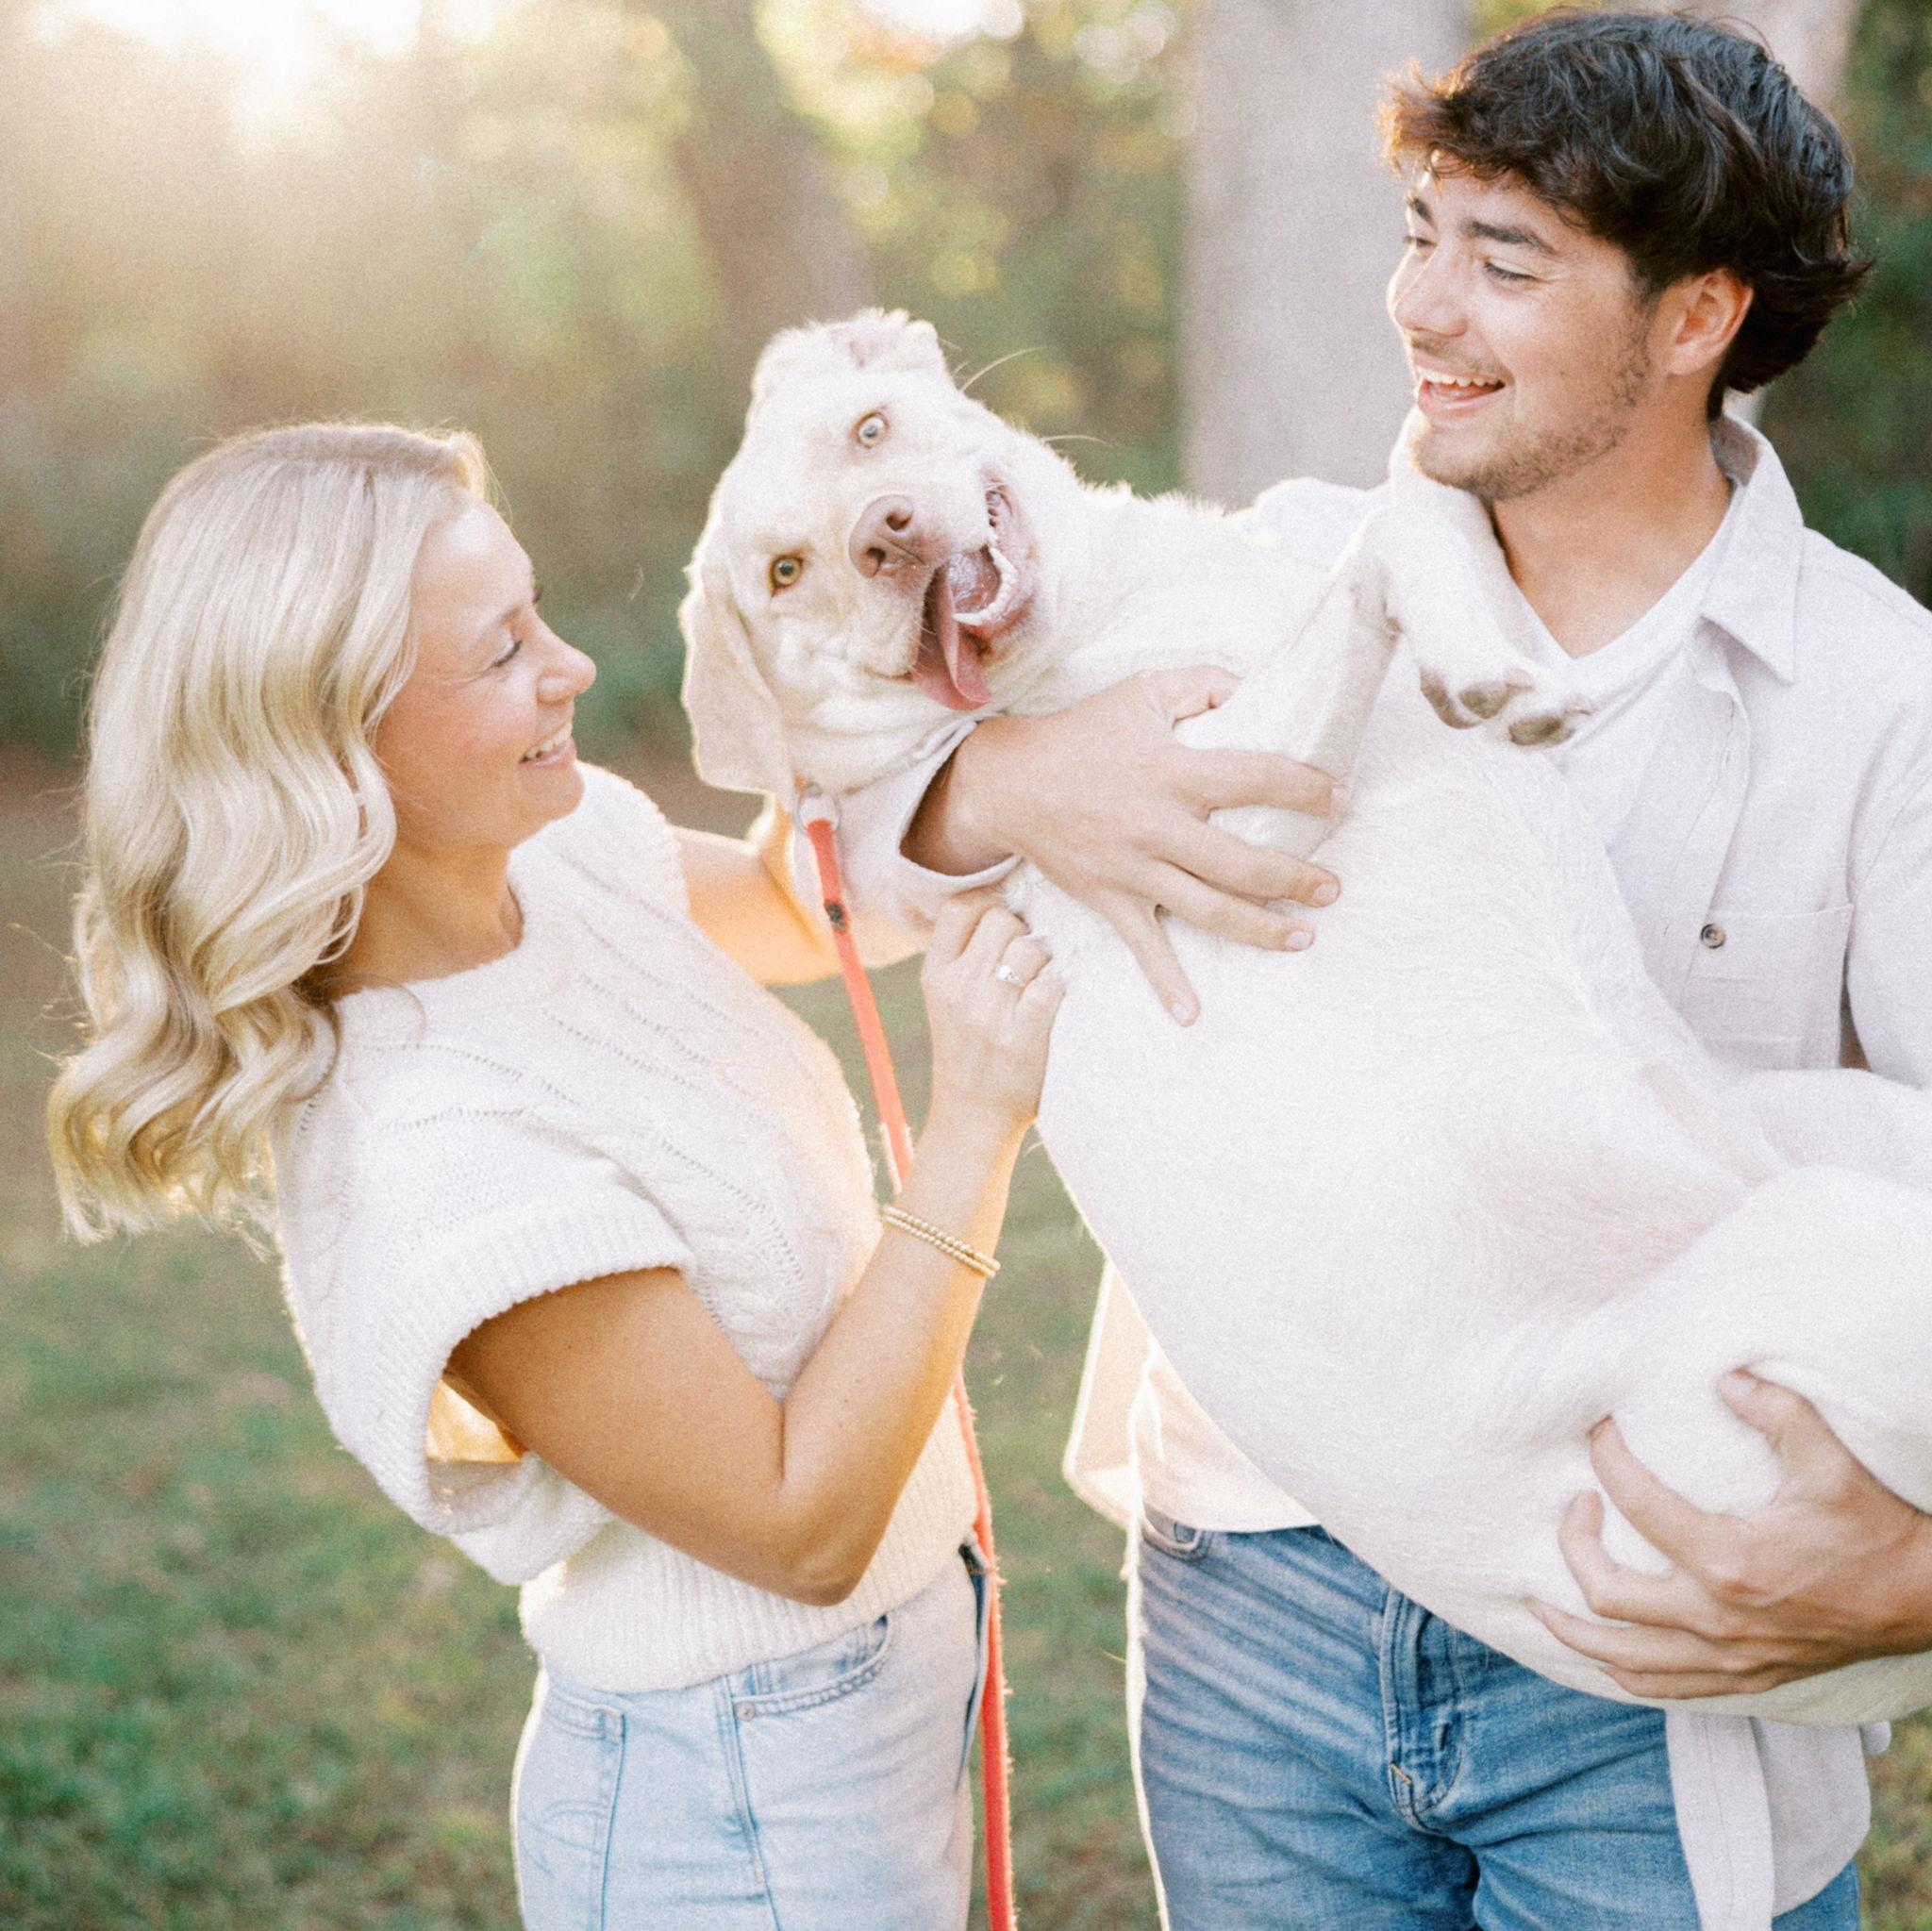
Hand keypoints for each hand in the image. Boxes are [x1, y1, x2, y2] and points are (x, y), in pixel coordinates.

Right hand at [920, 892, 1063, 1137]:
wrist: (971, 1118)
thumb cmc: (966, 1052)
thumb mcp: (945, 1000)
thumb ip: (964, 957)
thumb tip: (1007, 907)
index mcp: (935, 975)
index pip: (960, 907)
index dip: (988, 904)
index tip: (1003, 922)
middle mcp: (957, 988)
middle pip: (1002, 920)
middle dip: (1022, 932)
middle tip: (1028, 959)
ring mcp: (989, 1012)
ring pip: (1031, 947)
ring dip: (1046, 960)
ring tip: (1041, 983)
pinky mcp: (1021, 1036)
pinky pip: (1052, 983)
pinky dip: (1060, 986)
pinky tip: (1056, 1001)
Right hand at [923, 667, 1341, 1022]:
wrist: (1009, 783)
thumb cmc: (1083, 734)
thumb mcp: (1143, 691)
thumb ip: (1204, 685)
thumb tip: (1256, 689)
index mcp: (1171, 772)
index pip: (1254, 779)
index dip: (1302, 789)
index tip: (1336, 798)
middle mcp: (1156, 826)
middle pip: (1241, 863)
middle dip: (1295, 879)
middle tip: (1333, 888)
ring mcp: (1133, 870)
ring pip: (1208, 910)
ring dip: (1261, 928)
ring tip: (1304, 936)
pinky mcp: (1111, 899)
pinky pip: (1143, 948)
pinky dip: (1166, 983)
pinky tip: (1192, 1014)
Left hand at [1531, 1370, 1931, 1698]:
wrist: (1925, 1600)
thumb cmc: (1875, 1529)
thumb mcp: (1831, 1464)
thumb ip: (1779, 1413)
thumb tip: (1725, 1377)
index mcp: (1730, 1560)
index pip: (1636, 1504)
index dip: (1607, 1459)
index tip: (1599, 1431)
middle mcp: (1717, 1618)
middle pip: (1604, 1593)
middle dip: (1571, 1544)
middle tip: (1573, 1504)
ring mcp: (1727, 1657)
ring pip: (1620, 1657)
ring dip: (1570, 1627)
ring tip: (1537, 1595)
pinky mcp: (1742, 1678)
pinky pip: (1659, 1687)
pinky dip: (1618, 1667)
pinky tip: (1599, 1641)